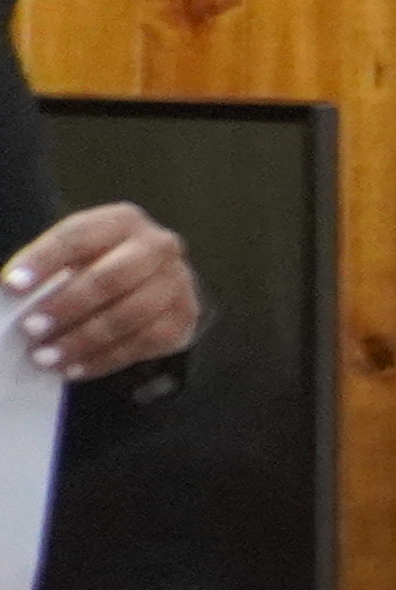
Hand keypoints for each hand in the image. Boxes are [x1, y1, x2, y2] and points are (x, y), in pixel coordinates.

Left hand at [6, 203, 196, 382]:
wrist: (156, 280)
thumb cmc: (102, 265)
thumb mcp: (76, 254)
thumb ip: (49, 269)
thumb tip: (12, 294)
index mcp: (122, 221)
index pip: (78, 237)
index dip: (44, 261)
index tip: (12, 285)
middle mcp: (157, 247)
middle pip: (111, 278)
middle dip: (68, 306)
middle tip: (32, 328)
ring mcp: (177, 283)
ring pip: (129, 316)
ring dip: (83, 340)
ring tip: (47, 356)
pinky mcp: (183, 318)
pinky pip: (143, 345)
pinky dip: (104, 359)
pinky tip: (75, 368)